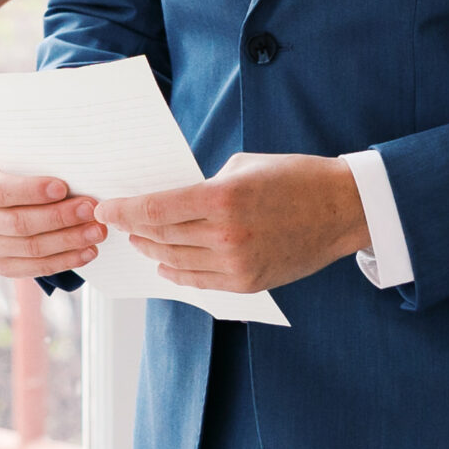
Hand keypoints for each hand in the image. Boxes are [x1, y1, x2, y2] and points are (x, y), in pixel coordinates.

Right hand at [0, 160, 105, 278]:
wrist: (14, 194)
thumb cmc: (23, 170)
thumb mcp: (23, 159)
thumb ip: (39, 164)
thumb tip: (78, 173)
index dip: (31, 191)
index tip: (62, 187)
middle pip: (18, 223)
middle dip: (59, 217)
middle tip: (91, 209)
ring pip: (30, 248)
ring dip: (69, 240)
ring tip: (96, 231)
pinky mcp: (2, 266)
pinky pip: (36, 268)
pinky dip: (66, 260)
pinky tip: (88, 251)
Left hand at [95, 153, 368, 294]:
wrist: (343, 209)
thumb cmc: (295, 177)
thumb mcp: (244, 166)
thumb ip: (205, 184)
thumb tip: (172, 198)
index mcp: (223, 198)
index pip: (156, 209)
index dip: (124, 210)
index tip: (106, 207)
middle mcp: (226, 235)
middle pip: (161, 236)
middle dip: (133, 228)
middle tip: (116, 221)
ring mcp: (237, 264)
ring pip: (177, 261)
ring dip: (152, 250)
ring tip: (138, 240)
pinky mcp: (248, 282)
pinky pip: (200, 282)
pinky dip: (177, 272)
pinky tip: (165, 263)